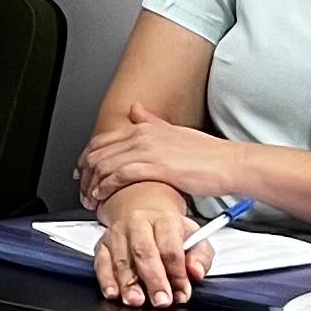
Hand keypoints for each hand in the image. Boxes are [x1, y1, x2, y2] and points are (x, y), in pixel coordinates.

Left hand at [78, 104, 259, 208]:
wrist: (230, 164)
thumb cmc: (207, 154)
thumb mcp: (174, 132)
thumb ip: (151, 122)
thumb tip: (135, 109)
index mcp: (144, 128)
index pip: (101, 141)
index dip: (85, 159)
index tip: (81, 174)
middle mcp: (142, 135)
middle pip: (97, 154)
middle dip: (84, 175)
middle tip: (82, 191)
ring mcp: (148, 150)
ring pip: (104, 166)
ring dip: (92, 186)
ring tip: (90, 200)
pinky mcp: (156, 166)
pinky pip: (119, 176)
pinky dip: (106, 188)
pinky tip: (103, 198)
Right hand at [93, 182, 212, 307]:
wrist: (141, 207)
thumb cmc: (169, 229)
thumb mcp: (194, 236)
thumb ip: (201, 256)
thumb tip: (196, 272)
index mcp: (164, 219)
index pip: (170, 248)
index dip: (177, 273)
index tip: (182, 293)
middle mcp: (137, 223)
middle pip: (144, 252)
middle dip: (153, 280)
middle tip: (161, 301)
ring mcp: (116, 233)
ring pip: (121, 260)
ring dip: (128, 284)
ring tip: (136, 301)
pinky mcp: (102, 244)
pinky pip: (101, 263)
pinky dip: (106, 280)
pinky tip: (113, 293)